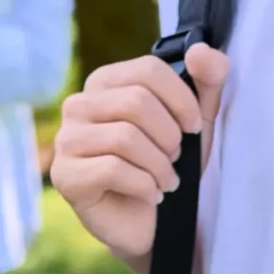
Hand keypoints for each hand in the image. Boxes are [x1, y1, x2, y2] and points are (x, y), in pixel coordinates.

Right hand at [49, 46, 229, 270]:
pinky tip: (150, 195)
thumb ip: (207, 81)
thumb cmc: (169, 164)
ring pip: (125, 138)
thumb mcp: (198, 121)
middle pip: (136, 102)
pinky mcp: (65, 175)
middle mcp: (78, 105)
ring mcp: (66, 140)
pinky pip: (114, 169)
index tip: (194, 127)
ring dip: (160, 166)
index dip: (181, 99)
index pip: (147, 70)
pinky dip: (145, 185)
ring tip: (166, 180)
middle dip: (169, 137)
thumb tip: (199, 49)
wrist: (154, 223)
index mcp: (104, 83)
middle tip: (175, 159)